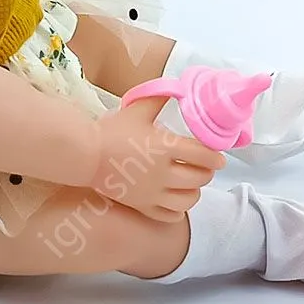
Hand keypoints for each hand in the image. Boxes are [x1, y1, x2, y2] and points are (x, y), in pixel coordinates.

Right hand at [89, 96, 226, 221]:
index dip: (216, 157)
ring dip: (195, 191)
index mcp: (165, 147)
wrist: (85, 155)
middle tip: (204, 166)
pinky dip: (179, 209)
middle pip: (200, 178)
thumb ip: (159, 97)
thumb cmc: (111, 131)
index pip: (204, 156)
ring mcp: (153, 193)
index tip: (218, 157)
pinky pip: (171, 215)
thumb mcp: (136, 109)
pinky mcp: (143, 206)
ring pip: (189, 200)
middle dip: (207, 172)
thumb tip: (179, 88)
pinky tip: (175, 198)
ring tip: (191, 183)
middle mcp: (163, 173)